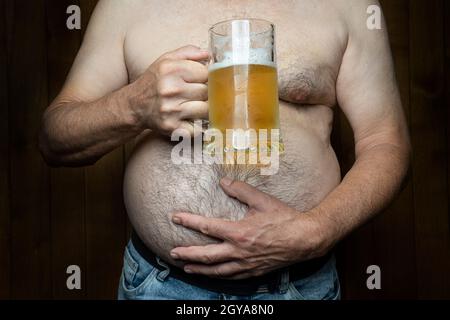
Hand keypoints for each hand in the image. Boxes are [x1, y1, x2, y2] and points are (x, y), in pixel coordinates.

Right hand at [129, 45, 208, 135]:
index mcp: (170, 69)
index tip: (201, 80)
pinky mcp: (172, 127)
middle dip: (206, 93)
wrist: (134, 105)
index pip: (206, 72)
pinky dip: (197, 125)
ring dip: (204, 109)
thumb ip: (188, 53)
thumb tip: (209, 54)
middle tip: (197, 94)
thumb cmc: (154, 82)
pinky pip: (198, 128)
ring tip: (195, 105)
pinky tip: (190, 119)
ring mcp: (171, 110)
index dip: (207, 77)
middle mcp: (170, 89)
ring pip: (206, 109)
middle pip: (207, 91)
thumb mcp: (166, 60)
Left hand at [170, 177, 332, 278]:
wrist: (305, 239)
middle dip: (187, 253)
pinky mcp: (254, 271)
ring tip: (186, 268)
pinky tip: (212, 274)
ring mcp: (246, 263)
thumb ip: (241, 190)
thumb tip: (223, 182)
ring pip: (216, 270)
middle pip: (206, 255)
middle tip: (172, 252)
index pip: (207, 227)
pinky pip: (231, 277)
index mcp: (238, 232)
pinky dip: (218, 276)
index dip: (189, 221)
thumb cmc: (284, 218)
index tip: (175, 217)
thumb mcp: (262, 200)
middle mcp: (239, 251)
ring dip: (199, 269)